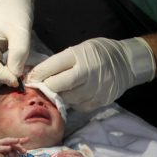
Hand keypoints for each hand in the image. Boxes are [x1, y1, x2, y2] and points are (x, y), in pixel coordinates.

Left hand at [27, 37, 155, 111]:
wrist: (127, 64)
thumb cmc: (99, 53)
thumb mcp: (80, 49)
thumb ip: (62, 62)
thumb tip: (38, 73)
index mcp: (80, 55)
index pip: (52, 67)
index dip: (38, 74)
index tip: (29, 78)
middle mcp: (86, 73)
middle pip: (56, 86)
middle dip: (45, 88)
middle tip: (38, 88)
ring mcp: (92, 90)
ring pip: (65, 99)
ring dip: (58, 96)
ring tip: (57, 91)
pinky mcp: (96, 103)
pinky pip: (76, 106)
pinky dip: (71, 102)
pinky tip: (74, 95)